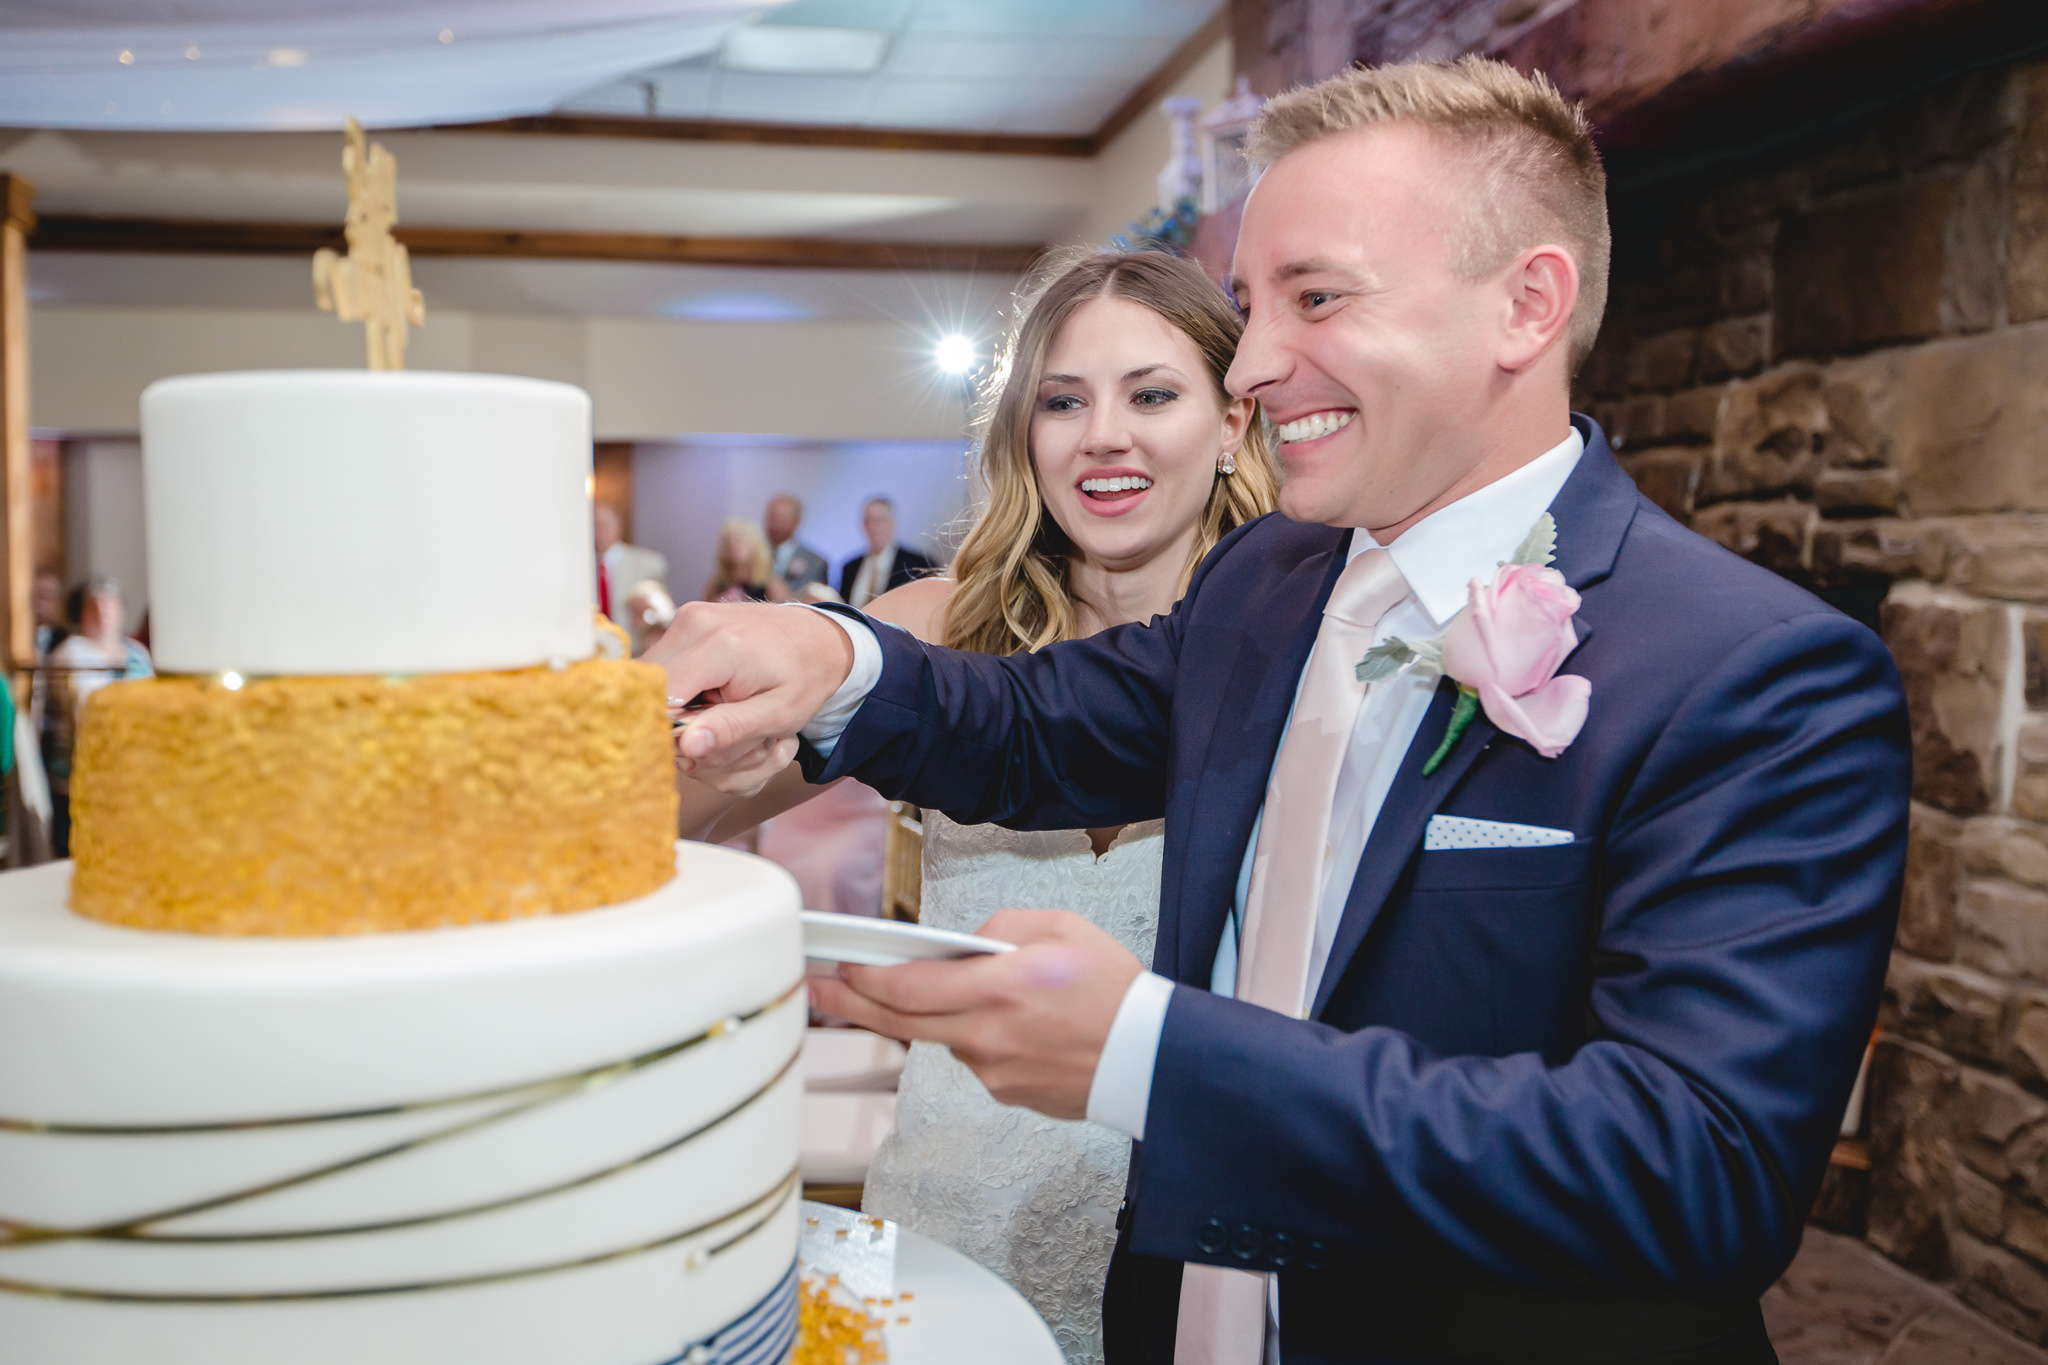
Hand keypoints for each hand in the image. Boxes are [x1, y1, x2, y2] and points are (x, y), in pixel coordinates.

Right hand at [642, 602, 852, 781]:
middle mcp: (693, 623)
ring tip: (729, 716)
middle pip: (652, 694)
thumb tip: (684, 746)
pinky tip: (719, 702)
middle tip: (725, 735)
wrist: (819, 636)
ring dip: (685, 713)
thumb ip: (731, 730)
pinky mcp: (684, 625)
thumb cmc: (806, 677)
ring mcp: (686, 620)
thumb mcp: (779, 714)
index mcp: (720, 645)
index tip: (701, 752)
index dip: (671, 734)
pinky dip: (687, 697)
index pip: (660, 700)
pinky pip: (665, 674)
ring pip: (655, 687)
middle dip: (681, 726)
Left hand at [808, 909, 1142, 1118]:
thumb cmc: (1114, 990)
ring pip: (939, 1039)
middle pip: (899, 1024)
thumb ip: (1000, 927)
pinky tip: (1010, 1023)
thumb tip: (960, 946)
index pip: (907, 989)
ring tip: (942, 991)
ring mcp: (993, 1071)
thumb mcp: (1061, 928)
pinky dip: (975, 1036)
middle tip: (818, 990)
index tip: (837, 968)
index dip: (864, 980)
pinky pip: (973, 1057)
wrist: (1152, 1058)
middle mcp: (987, 1036)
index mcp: (999, 989)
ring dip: (928, 1017)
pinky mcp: (1005, 1093)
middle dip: (851, 1005)